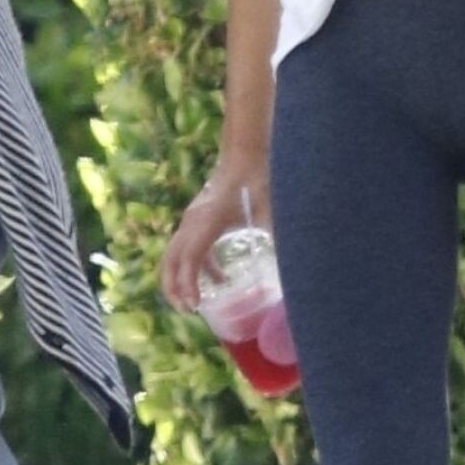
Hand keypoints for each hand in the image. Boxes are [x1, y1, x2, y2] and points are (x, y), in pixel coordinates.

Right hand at [161, 163, 272, 313]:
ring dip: (179, 279)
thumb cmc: (256, 180)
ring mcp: (191, 219)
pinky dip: (194, 266)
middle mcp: (192, 222)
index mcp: (207, 221)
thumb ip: (277, 239)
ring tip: (195, 303)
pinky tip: (218, 280)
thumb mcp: (270, 212)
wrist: (244, 154)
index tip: (195, 305)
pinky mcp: (196, 218)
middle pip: (170, 261)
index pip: (189, 258)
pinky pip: (186, 247)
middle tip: (188, 311)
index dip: (188, 284)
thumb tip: (294, 267)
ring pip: (174, 255)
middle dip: (174, 288)